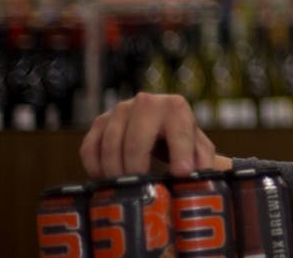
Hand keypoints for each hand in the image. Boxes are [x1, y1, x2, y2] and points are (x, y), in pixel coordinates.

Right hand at [80, 93, 221, 178]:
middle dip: (137, 170)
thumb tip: (190, 177)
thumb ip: (203, 163)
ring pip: (110, 145)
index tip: (180, 174)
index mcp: (176, 107)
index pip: (178, 132)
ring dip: (115, 172)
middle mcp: (147, 103)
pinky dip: (95, 168)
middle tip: (141, 189)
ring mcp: (120, 109)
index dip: (180, 154)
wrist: (161, 128)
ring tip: (125, 188)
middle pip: (136, 142)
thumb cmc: (183, 143)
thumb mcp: (199, 150)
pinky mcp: (100, 120)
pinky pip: (90, 148)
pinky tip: (107, 179)